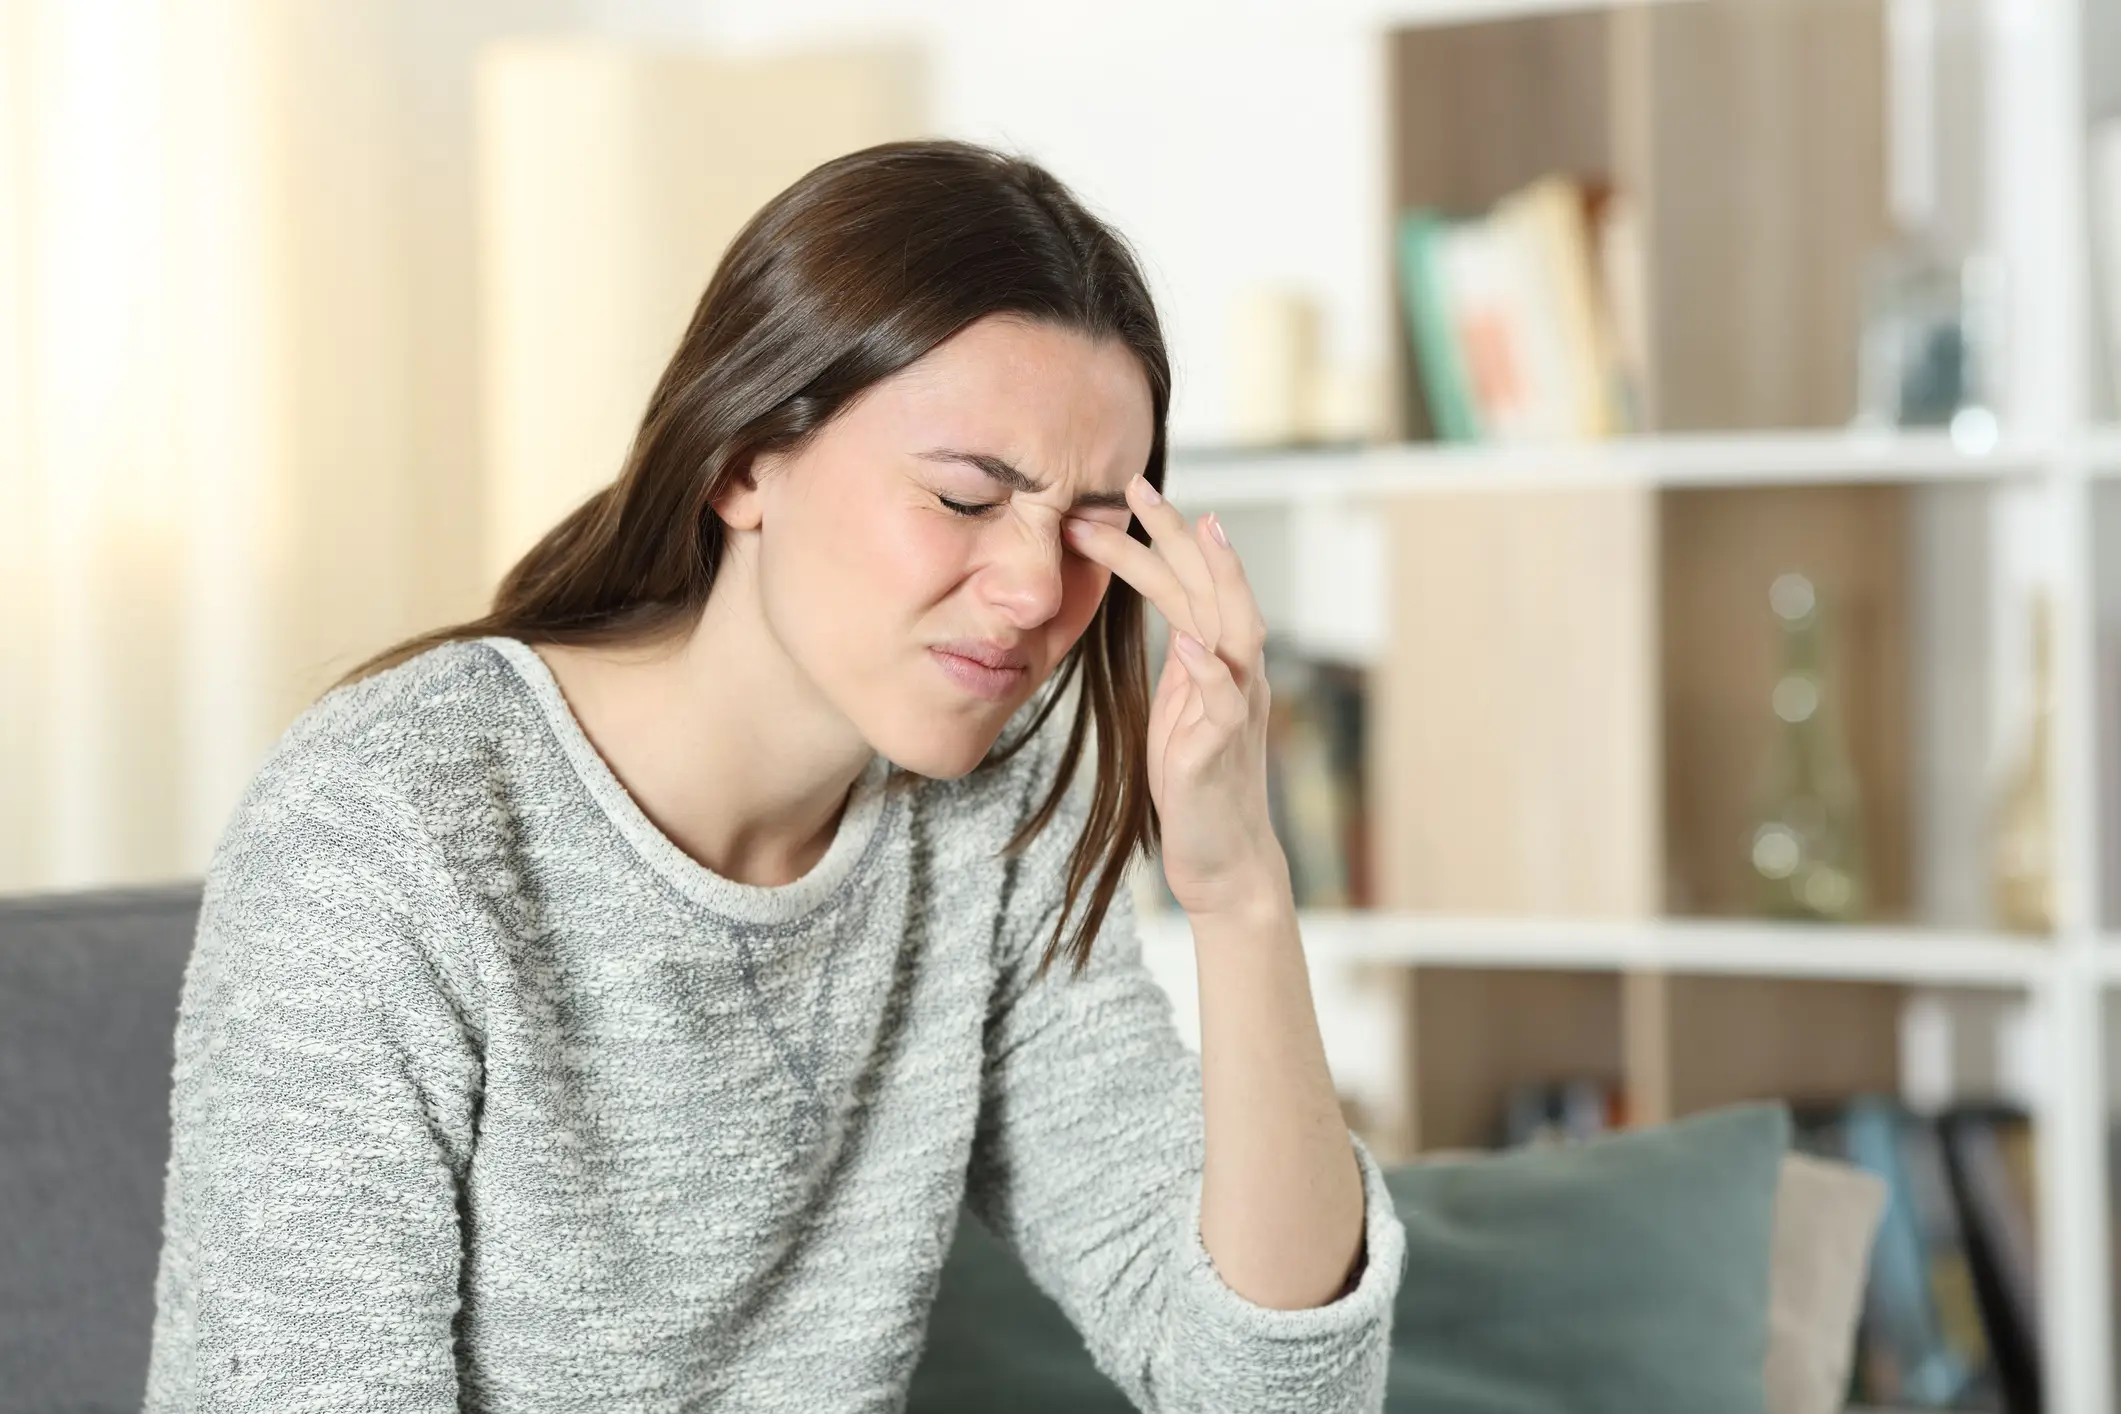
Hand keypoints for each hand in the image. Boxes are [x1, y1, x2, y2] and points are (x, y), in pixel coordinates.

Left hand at [1061, 475, 1289, 920]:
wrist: (1221, 857)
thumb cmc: (1195, 780)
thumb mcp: (1178, 708)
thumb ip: (1177, 662)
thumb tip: (1163, 614)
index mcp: (1217, 659)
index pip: (1188, 584)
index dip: (1156, 539)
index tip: (1118, 496)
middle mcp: (1237, 673)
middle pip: (1214, 588)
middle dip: (1180, 534)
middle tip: (1140, 485)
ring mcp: (1235, 709)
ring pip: (1237, 630)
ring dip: (1219, 580)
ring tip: (1201, 533)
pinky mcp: (1220, 751)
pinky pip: (1224, 705)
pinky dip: (1211, 672)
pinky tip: (1192, 645)